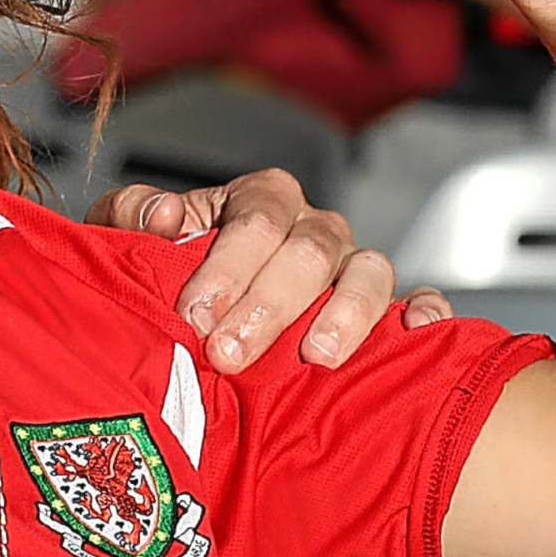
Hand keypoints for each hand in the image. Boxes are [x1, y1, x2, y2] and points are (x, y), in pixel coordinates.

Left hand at [90, 170, 452, 370]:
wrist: (200, 310)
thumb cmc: (167, 269)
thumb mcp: (133, 236)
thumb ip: (131, 214)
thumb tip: (164, 216)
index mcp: (261, 199)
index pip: (255, 220)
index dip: (227, 268)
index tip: (194, 315)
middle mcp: (314, 227)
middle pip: (309, 253)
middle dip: (268, 306)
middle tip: (229, 353)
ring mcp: (355, 263)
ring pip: (371, 273)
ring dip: (346, 315)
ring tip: (315, 357)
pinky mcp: (390, 303)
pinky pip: (422, 300)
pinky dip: (424, 315)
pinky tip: (414, 338)